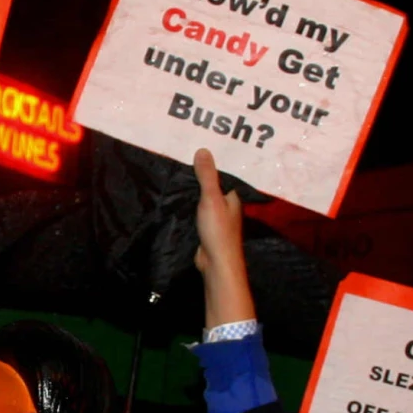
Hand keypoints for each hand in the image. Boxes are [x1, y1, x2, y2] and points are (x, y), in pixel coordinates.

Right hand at [192, 149, 254, 331]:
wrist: (216, 263)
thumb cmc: (218, 230)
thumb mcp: (211, 198)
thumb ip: (207, 176)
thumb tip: (203, 149)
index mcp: (233, 197)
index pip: (224, 175)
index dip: (213, 164)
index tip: (199, 149)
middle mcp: (228, 207)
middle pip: (214, 187)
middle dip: (203, 177)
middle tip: (184, 158)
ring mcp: (218, 219)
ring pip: (206, 200)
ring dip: (196, 192)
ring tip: (179, 174)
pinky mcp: (208, 230)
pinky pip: (199, 212)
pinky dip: (191, 206)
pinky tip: (180, 200)